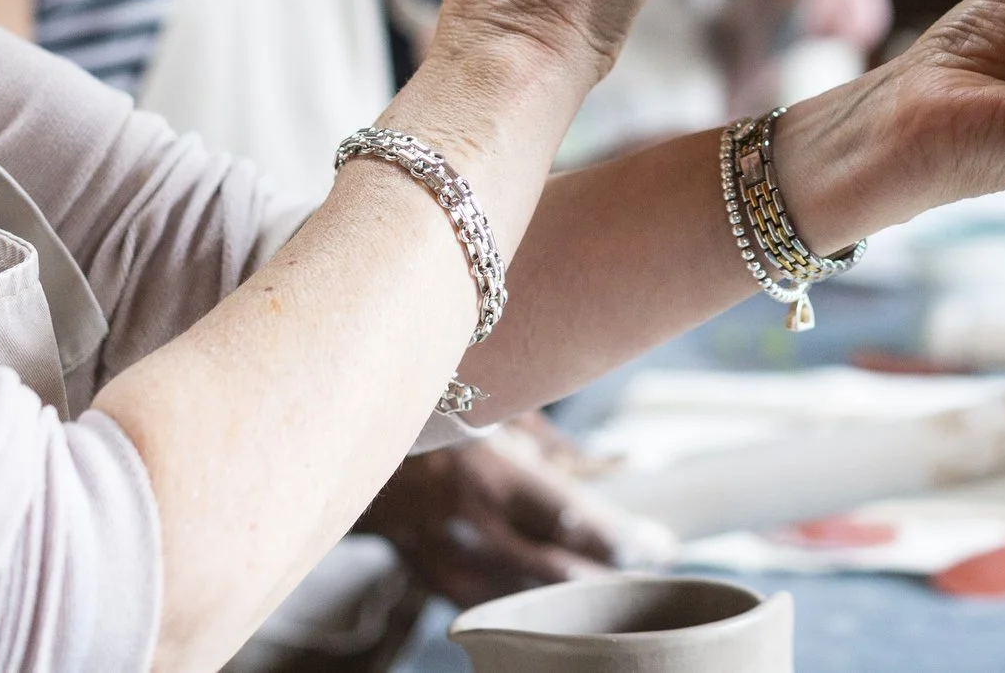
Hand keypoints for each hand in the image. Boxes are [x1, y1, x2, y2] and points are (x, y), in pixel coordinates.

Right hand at [357, 414, 677, 606]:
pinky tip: (547, 606)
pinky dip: (516, 602)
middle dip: (603, 573)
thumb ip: (556, 441)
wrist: (346, 424)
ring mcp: (438, 548)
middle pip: (550, 566)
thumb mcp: (500, 403)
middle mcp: (468, 515)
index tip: (658, 546)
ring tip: (611, 590)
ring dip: (566, 594)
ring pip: (516, 591)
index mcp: (492, 468)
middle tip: (647, 569)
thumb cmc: (439, 398)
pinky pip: (478, 599)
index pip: (571, 519)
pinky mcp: (419, 566)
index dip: (618, 539)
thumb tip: (618, 463)